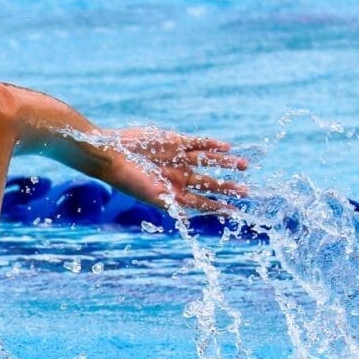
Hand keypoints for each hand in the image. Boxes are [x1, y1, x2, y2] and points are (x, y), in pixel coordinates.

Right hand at [99, 128, 247, 213]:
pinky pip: (197, 143)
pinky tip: (226, 147)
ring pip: (208, 162)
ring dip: (225, 164)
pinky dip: (211, 145)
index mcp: (173, 193)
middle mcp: (179, 177)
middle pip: (209, 183)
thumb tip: (188, 217)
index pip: (202, 202)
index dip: (218, 207)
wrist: (112, 155)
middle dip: (227, 187)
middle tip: (246, 190)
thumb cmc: (128, 180)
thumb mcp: (150, 196)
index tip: (235, 212)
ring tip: (244, 165)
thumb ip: (171, 204)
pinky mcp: (174, 141)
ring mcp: (178, 158)